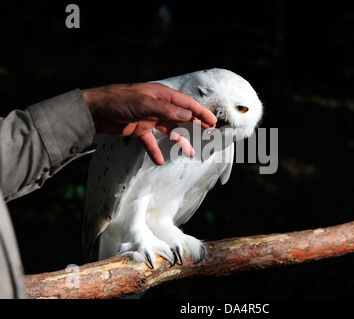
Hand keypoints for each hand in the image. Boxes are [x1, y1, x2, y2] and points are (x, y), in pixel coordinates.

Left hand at [81, 83, 216, 164]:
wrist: (95, 110)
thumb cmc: (119, 101)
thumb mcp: (144, 104)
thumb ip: (167, 110)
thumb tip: (188, 115)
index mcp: (161, 95)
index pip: (186, 103)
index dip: (200, 112)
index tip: (212, 122)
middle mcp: (158, 106)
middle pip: (181, 116)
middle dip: (194, 124)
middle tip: (208, 133)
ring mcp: (149, 118)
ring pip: (169, 130)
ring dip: (179, 140)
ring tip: (189, 152)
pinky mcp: (139, 129)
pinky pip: (151, 142)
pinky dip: (156, 151)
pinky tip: (160, 160)